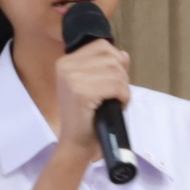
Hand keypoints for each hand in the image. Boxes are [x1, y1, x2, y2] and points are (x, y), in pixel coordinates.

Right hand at [54, 40, 129, 156]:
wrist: (76, 144)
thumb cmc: (87, 118)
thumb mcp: (95, 86)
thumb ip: (108, 67)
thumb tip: (124, 54)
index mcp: (66, 62)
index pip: (102, 46)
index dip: (116, 61)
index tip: (114, 80)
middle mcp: (66, 66)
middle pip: (111, 57)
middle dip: (121, 76)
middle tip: (116, 94)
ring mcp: (72, 78)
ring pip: (116, 71)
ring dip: (123, 88)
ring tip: (115, 101)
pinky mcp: (81, 92)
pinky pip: (116, 86)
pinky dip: (123, 97)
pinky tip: (117, 106)